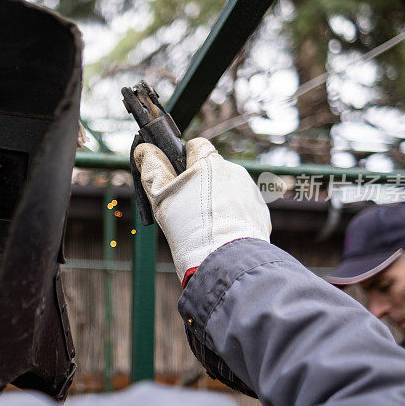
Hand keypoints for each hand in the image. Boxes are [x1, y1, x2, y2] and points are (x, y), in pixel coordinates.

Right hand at [134, 138, 270, 282]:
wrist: (228, 260)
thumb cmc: (191, 227)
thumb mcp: (161, 197)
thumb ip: (152, 169)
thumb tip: (144, 148)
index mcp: (209, 162)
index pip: (196, 145)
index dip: (183, 159)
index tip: (176, 178)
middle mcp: (233, 170)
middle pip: (211, 169)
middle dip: (200, 184)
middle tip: (186, 209)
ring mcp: (249, 190)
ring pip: (227, 189)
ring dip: (216, 200)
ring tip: (204, 226)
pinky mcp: (260, 211)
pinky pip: (241, 208)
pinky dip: (231, 216)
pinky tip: (220, 233)